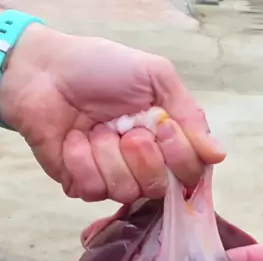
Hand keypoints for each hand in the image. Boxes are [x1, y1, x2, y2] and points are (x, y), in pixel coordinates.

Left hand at [0, 24, 224, 202]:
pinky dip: (81, 160)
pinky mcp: (83, 185)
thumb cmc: (99, 68)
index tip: (163, 129)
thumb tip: (218, 155)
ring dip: (107, 154)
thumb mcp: (155, 76)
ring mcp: (113, 178)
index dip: (180, 158)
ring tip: (94, 128)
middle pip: (160, 188)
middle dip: (141, 157)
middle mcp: (144, 165)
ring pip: (125, 191)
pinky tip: (73, 140)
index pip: (192, 172)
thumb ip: (189, 115)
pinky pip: (93, 190)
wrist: (44, 72)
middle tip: (125, 129)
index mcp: (167, 141)